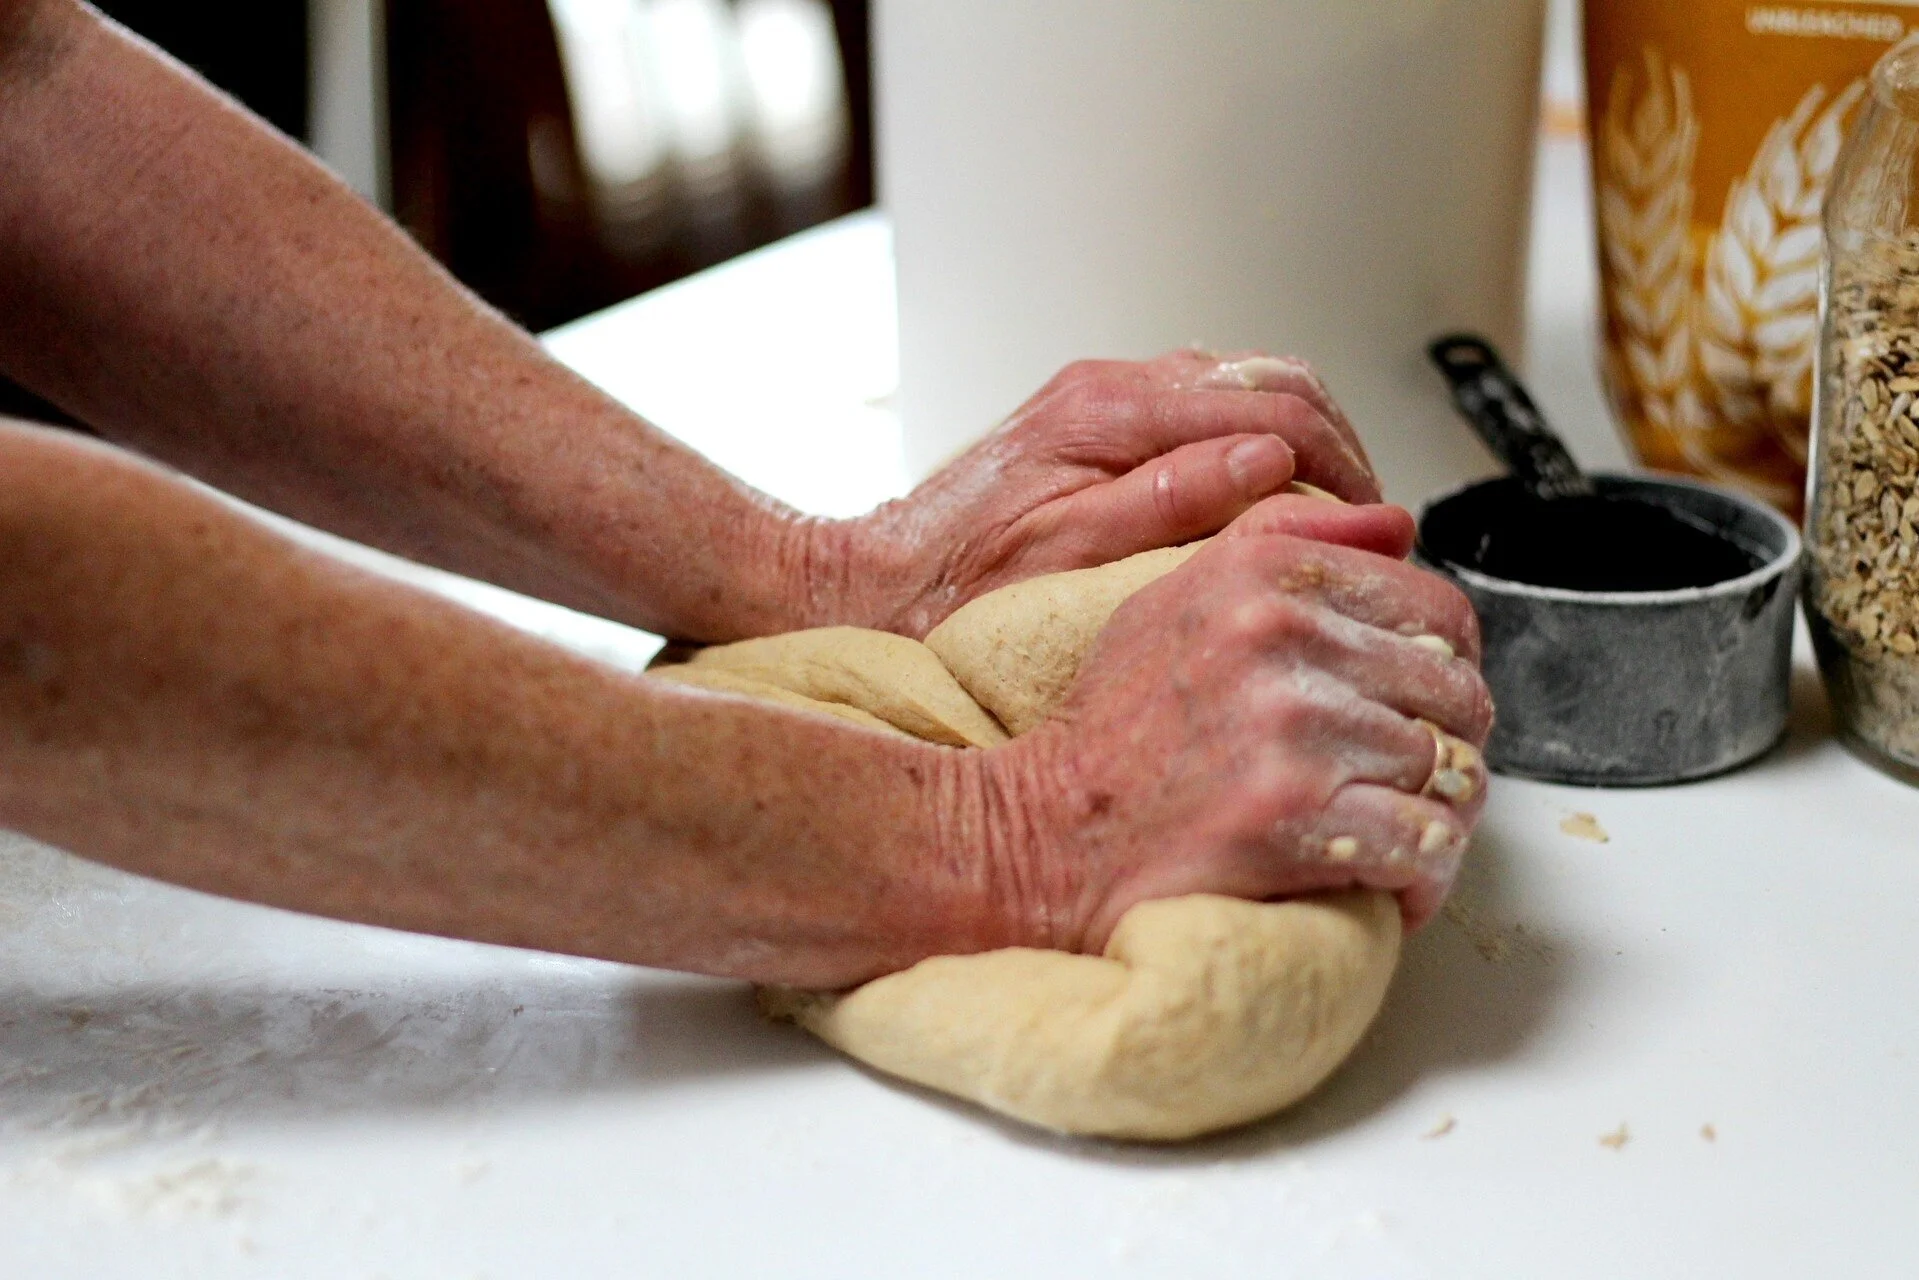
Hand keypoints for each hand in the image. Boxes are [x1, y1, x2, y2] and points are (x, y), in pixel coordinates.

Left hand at [830, 350, 1381, 637]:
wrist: (875, 583)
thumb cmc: (956, 591)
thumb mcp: (1073, 562)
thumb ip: (1175, 502)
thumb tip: (1272, 466)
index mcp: (1109, 414)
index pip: (1275, 409)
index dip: (1344, 466)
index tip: (1374, 523)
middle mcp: (1109, 389)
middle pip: (1273, 380)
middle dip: (1336, 444)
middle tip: (1364, 517)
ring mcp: (1103, 396)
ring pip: (1244, 385)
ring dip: (1299, 439)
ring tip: (1324, 510)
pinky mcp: (1095, 417)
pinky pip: (1203, 406)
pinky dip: (1251, 440)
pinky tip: (1260, 495)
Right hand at [968, 493, 1491, 950]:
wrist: (1046, 831)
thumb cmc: (1112, 729)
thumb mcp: (1177, 596)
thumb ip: (1284, 542)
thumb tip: (1398, 525)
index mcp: (1264, 575)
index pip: (1439, 611)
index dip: (1446, 669)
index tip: (1418, 706)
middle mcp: (1281, 637)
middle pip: (1458, 695)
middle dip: (1446, 748)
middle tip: (1405, 780)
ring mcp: (1292, 730)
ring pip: (1450, 774)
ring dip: (1431, 817)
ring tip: (1388, 833)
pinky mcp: (1295, 818)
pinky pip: (1424, 843)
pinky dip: (1421, 876)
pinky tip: (1389, 883)